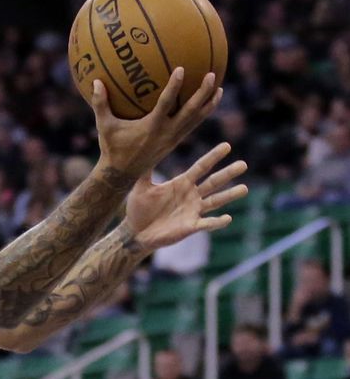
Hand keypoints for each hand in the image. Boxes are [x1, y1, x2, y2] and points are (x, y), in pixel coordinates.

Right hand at [94, 68, 221, 176]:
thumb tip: (95, 82)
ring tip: (219, 88)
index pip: (166, 104)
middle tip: (212, 75)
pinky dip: (202, 114)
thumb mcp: (104, 126)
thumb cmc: (112, 148)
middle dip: (201, 94)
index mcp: (151, 127)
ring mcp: (173, 139)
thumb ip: (100, 104)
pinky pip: (192, 125)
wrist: (122, 174)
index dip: (174, 87)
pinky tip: (208, 102)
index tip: (182, 69)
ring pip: (196, 120)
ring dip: (208, 105)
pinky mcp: (175, 142)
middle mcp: (166, 133)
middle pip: (189, 112)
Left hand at [125, 143, 247, 252]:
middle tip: (243, 164)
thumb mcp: (140, 186)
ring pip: (215, 201)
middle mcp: (191, 195)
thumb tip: (145, 147)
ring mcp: (193, 211)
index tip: (227, 146)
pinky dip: (217, 222)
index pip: (201, 167)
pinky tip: (227, 218)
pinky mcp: (190, 227)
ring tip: (244, 189)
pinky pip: (206, 224)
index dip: (213, 157)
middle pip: (213, 182)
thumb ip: (145, 170)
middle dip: (228, 173)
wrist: (135, 232)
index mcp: (182, 183)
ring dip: (229, 196)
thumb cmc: (138, 208)